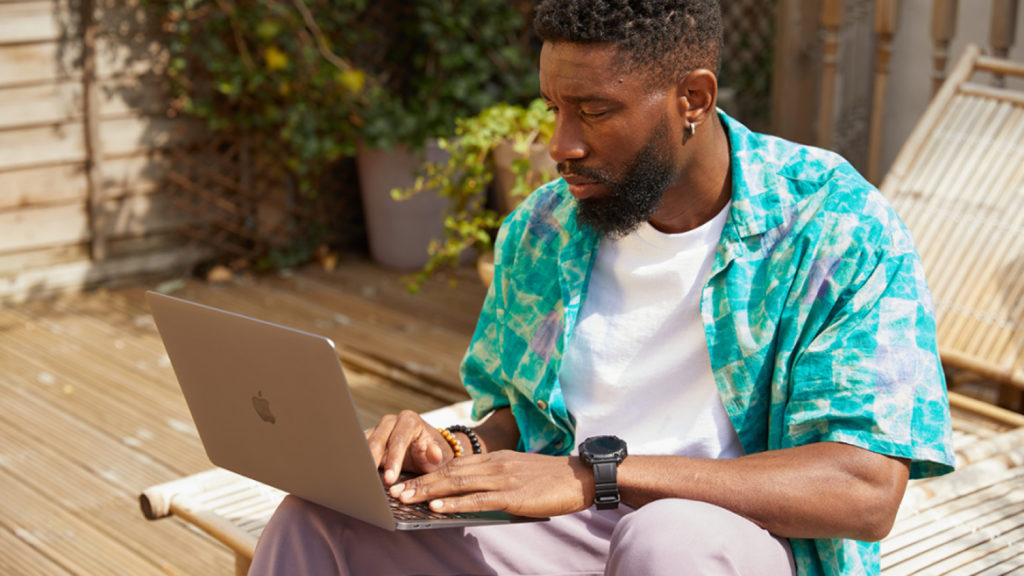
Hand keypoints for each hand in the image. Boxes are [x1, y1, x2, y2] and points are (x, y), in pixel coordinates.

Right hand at [365, 410, 456, 484]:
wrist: (428, 453)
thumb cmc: (436, 454)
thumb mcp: (443, 456)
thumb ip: (439, 454)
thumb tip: (433, 453)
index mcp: (410, 420)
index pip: (399, 439)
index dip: (393, 459)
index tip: (390, 478)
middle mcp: (392, 422)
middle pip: (378, 440)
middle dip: (374, 460)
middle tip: (371, 481)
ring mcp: (378, 430)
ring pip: (365, 443)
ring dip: (363, 461)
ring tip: (360, 478)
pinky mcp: (370, 441)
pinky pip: (361, 449)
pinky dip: (359, 461)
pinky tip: (357, 474)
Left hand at [388, 450, 595, 517]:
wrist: (581, 477)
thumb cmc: (550, 479)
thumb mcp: (517, 472)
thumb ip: (494, 479)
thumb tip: (469, 494)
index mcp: (494, 458)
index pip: (453, 464)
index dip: (427, 473)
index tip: (406, 481)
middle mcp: (494, 464)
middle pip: (449, 472)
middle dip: (419, 482)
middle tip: (395, 492)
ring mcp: (503, 478)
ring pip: (458, 483)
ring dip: (429, 492)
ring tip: (406, 499)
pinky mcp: (513, 495)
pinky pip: (478, 499)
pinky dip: (455, 502)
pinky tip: (438, 507)